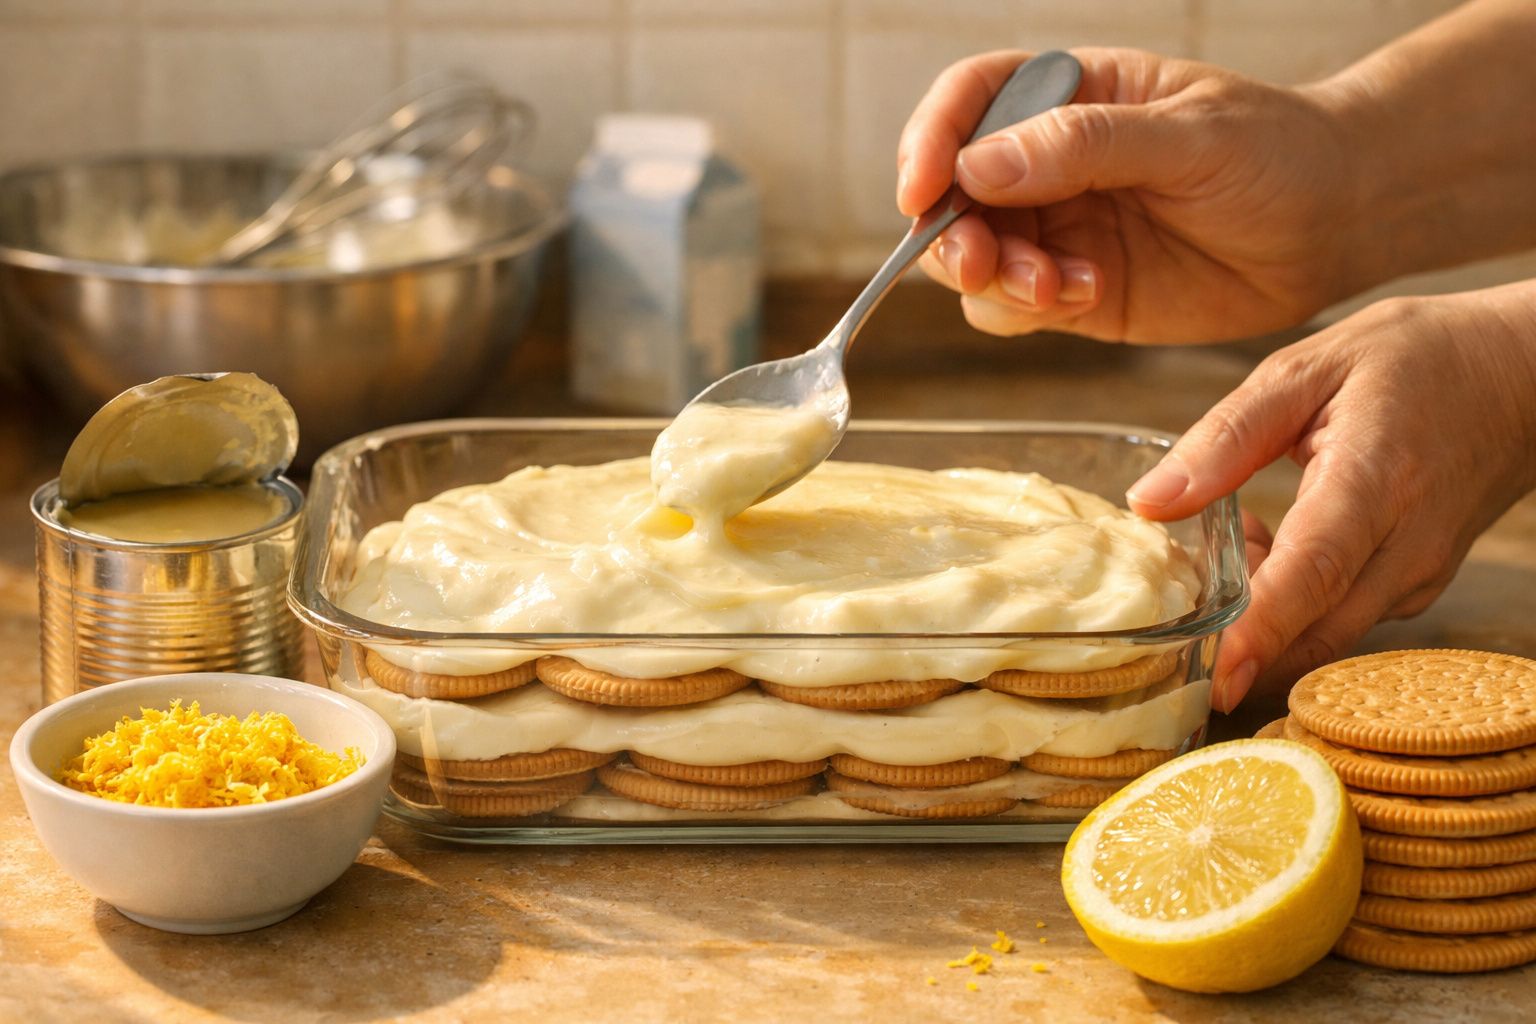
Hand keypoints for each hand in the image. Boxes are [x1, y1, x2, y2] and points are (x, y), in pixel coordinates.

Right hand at [897, 48, 1367, 343]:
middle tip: (989, 263)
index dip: (930, 140)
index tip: (921, 189)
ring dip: (996, 279)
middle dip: (955, 232)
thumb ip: (1084, 146)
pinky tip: (1087, 296)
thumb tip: (977, 167)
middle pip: (951, 194)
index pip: (969, 101)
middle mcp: (1046, 162)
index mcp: (1069, 93)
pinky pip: (1013, 307)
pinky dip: (1028, 310)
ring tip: (1060, 287)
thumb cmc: (1276, 152)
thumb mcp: (1189, 134)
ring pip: (974, 260)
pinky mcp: (1074, 290)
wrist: (1334, 225)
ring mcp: (1056, 229)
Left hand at [1125, 282, 1535, 710]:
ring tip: (1237, 538)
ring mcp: (1420, 574)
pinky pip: (1342, 619)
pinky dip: (1291, 606)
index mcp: (1376, 478)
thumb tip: (1149, 500)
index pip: (1315, 570)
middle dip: (1241, 639)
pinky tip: (1270, 548)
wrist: (1522, 372)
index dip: (1262, 628)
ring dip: (1262, 615)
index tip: (1215, 673)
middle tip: (1179, 608)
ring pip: (1328, 633)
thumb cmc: (1416, 360)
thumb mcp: (1306, 369)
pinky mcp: (1417, 587)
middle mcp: (1409, 543)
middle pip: (1320, 626)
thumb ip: (1226, 437)